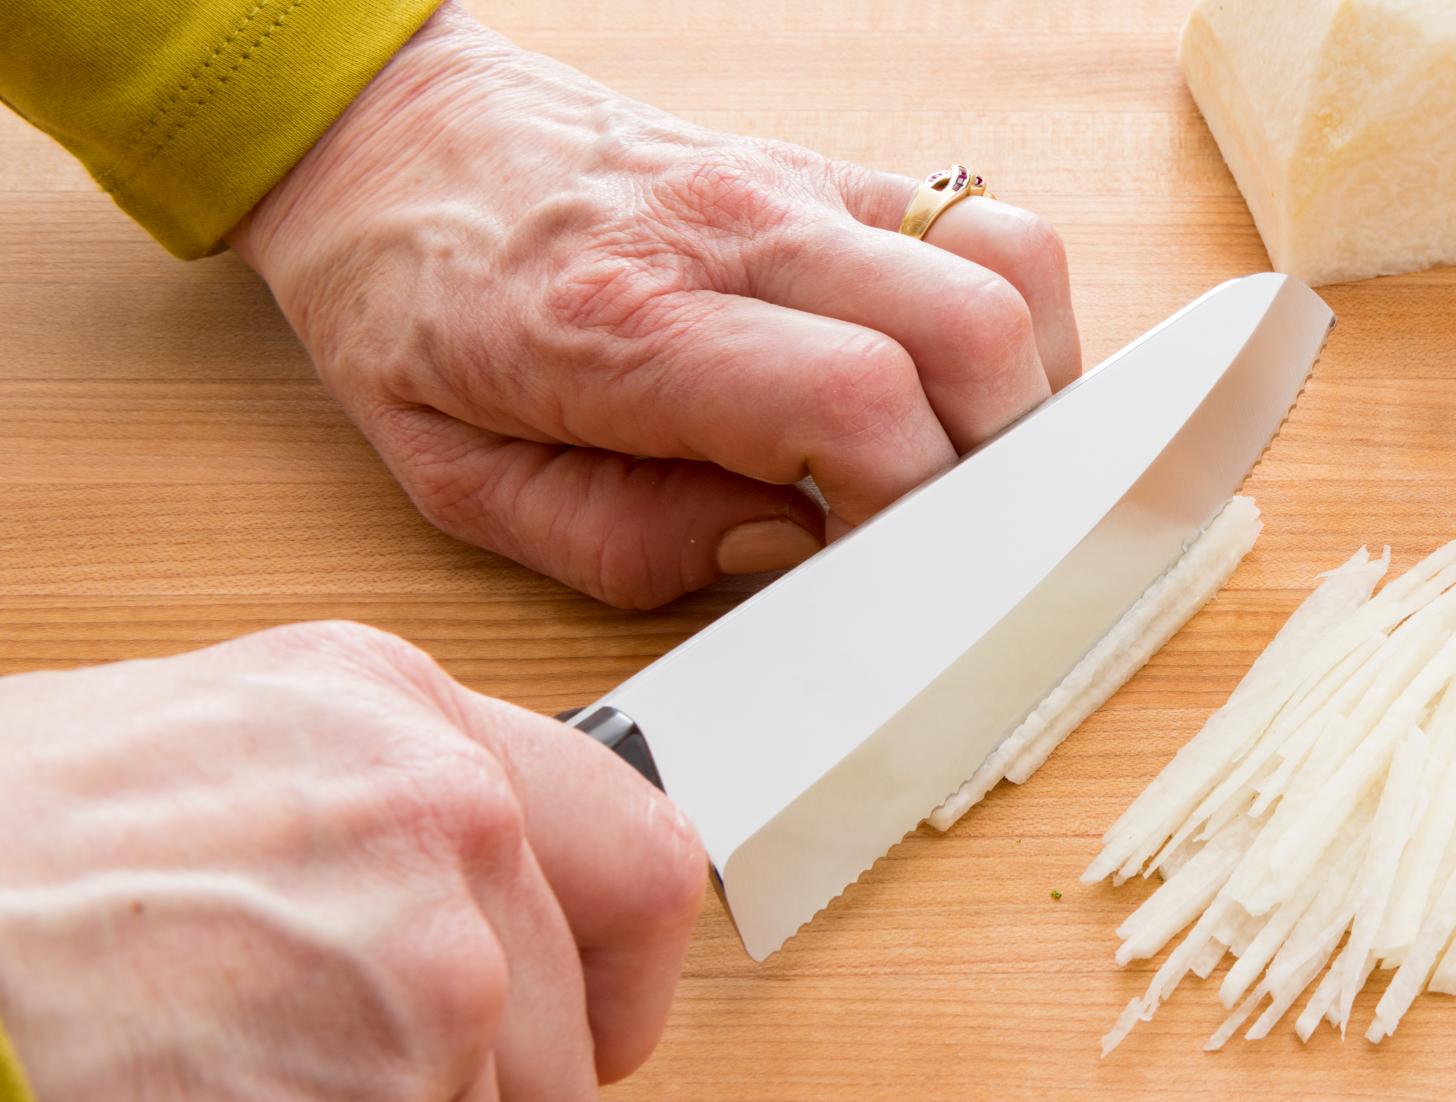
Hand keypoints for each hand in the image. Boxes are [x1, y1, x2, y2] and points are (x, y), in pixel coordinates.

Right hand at [0, 622, 706, 1101]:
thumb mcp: (190, 759)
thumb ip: (364, 811)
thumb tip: (480, 883)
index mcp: (395, 725)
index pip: (640, 863)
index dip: (620, 971)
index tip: (597, 1017)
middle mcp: (435, 847)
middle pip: (572, 1056)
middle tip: (317, 1096)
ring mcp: (411, 1008)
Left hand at [229, 3, 1080, 608]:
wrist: (384, 133)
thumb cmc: (412, 306)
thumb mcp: (464, 480)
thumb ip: (627, 539)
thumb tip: (793, 543)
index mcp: (630, 323)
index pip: (857, 401)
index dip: (909, 509)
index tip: (882, 569)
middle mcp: (733, 232)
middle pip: (974, 326)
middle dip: (998, 460)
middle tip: (943, 529)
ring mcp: (791, 184)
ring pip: (1008, 260)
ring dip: (1027, 380)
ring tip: (967, 460)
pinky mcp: (819, 168)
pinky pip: (976, 224)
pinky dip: (1005, 316)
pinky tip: (954, 387)